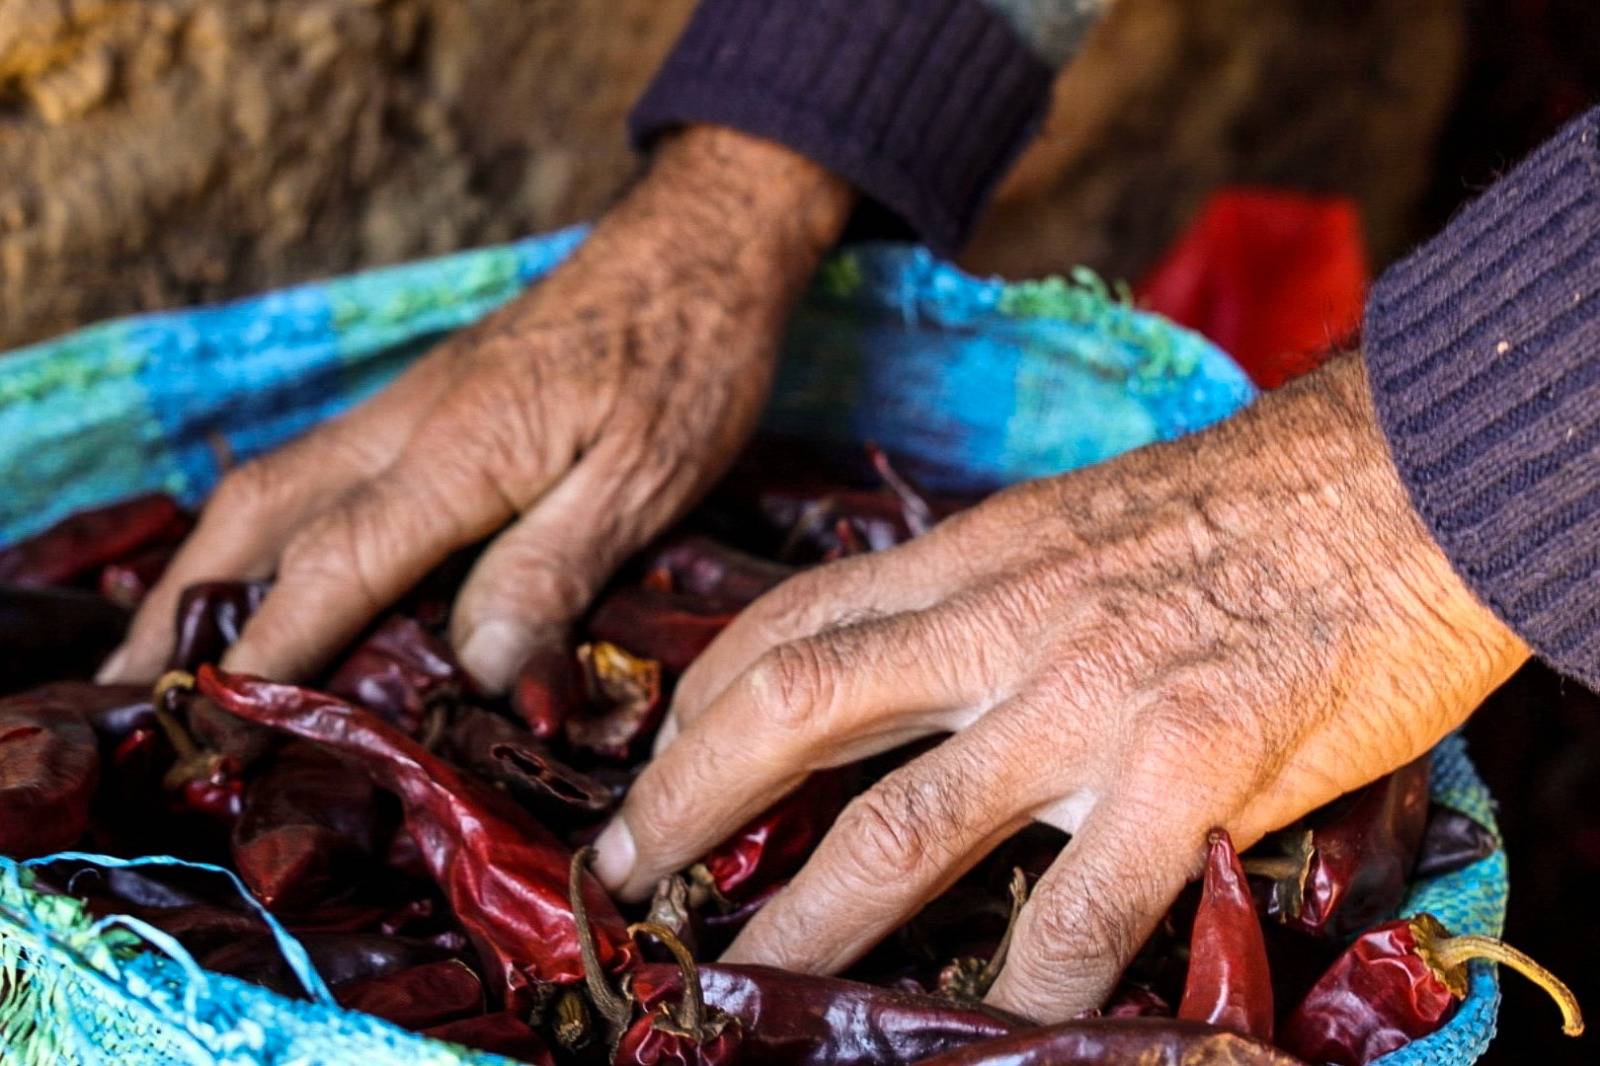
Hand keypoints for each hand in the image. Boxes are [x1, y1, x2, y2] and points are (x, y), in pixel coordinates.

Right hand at [101, 126, 852, 689]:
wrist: (697, 248)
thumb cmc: (687, 359)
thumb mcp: (647, 477)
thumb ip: (554, 568)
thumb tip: (481, 672)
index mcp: (462, 448)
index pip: (337, 564)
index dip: (273, 650)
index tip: (214, 722)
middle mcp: (407, 424)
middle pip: (260, 517)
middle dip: (187, 608)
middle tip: (130, 694)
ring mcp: (409, 407)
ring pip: (273, 489)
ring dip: (207, 569)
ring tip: (166, 653)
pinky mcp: (430, 404)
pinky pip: (317, 473)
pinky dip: (266, 533)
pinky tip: (266, 571)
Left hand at [592, 354, 1527, 1020]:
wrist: (1391, 482)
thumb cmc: (1237, 505)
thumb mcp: (1071, 519)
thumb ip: (983, 590)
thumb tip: (912, 666)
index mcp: (973, 558)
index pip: (796, 617)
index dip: (704, 690)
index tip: (665, 753)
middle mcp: (1003, 625)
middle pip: (797, 707)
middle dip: (692, 794)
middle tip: (630, 866)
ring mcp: (1088, 698)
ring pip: (903, 826)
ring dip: (807, 919)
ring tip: (743, 980)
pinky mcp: (1189, 762)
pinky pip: (1080, 910)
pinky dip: (1027, 988)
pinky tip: (992, 1034)